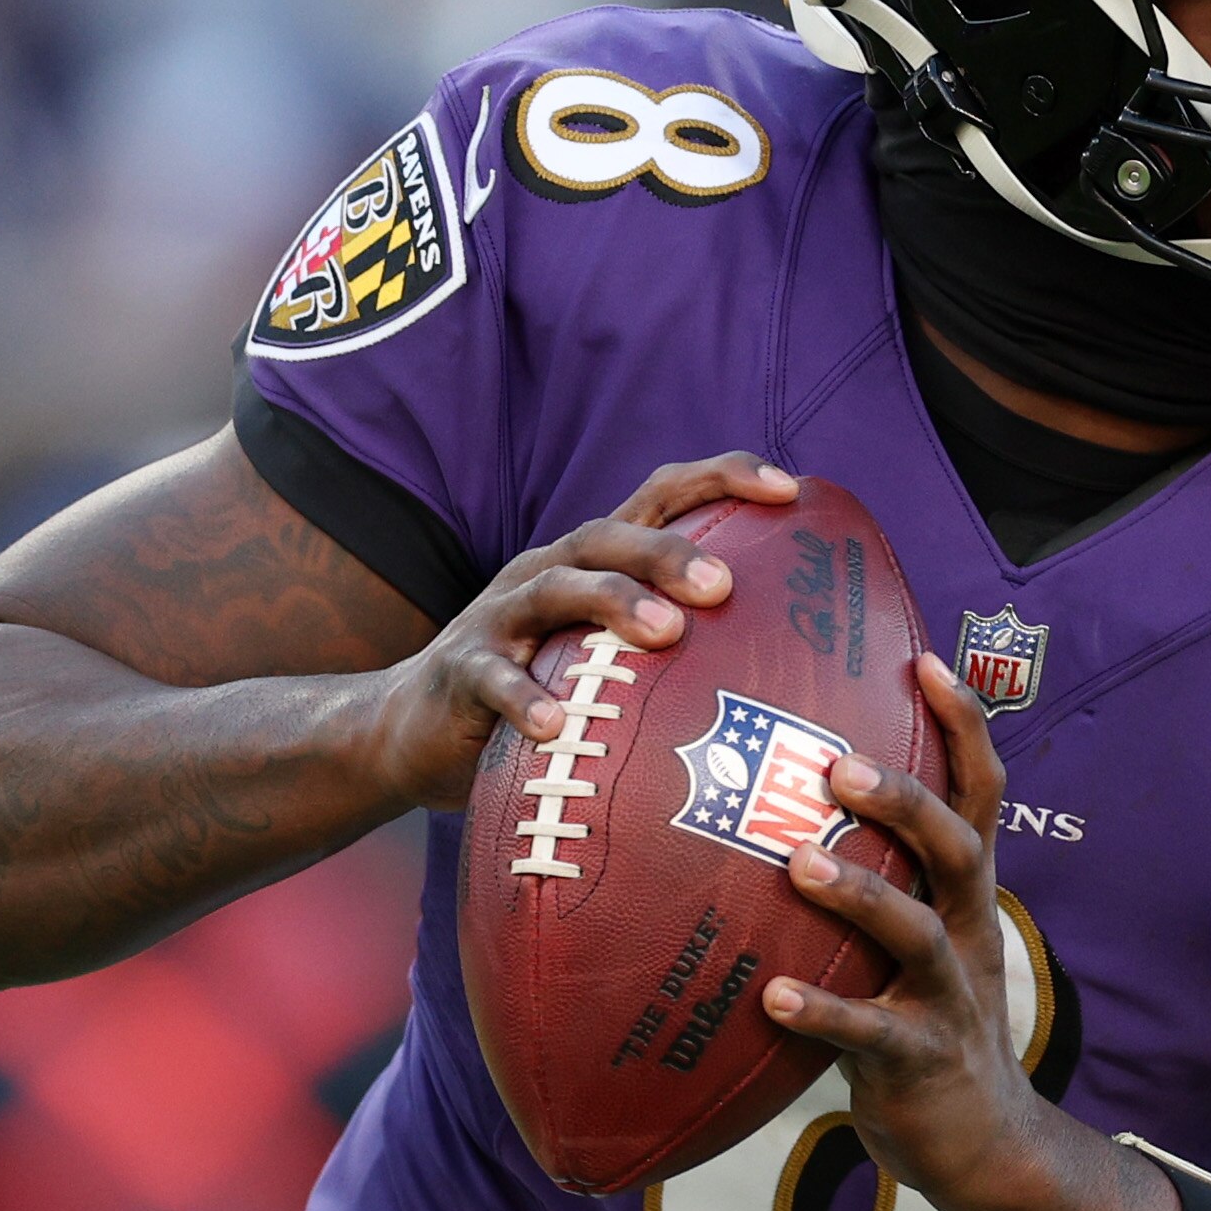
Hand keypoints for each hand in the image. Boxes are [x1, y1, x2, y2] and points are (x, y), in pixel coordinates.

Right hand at [375, 453, 796, 810]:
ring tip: (667, 635)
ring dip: (615, 605)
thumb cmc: (542, 692)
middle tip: (725, 586)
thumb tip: (799, 672)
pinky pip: (493, 679)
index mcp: (592, 562)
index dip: (722, 479)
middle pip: (610, 538)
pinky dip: (525, 699)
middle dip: (670, 552)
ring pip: (557, 591)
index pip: (661, 498)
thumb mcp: (608, 660)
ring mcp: (500, 617)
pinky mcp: (461, 674)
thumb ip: (679, 652)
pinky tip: (557, 726)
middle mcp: (546, 572)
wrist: (411, 731)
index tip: (790, 489)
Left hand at [765, 655, 1034, 1200]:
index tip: (923, 658)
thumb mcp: (912, 938)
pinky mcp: (920, 1061)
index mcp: (965, 893)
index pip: (978, 792)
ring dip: (862, 895)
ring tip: (801, 865)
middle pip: (953, 847)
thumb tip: (772, 798)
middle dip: (902, 800)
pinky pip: (871, 1034)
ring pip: (917, 934)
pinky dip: (825, 1012)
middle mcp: (967, 930)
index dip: (962, 725)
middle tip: (835, 765)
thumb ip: (871, 876)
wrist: (982, 1143)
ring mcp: (948, 997)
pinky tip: (773, 997)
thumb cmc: (922, 1020)